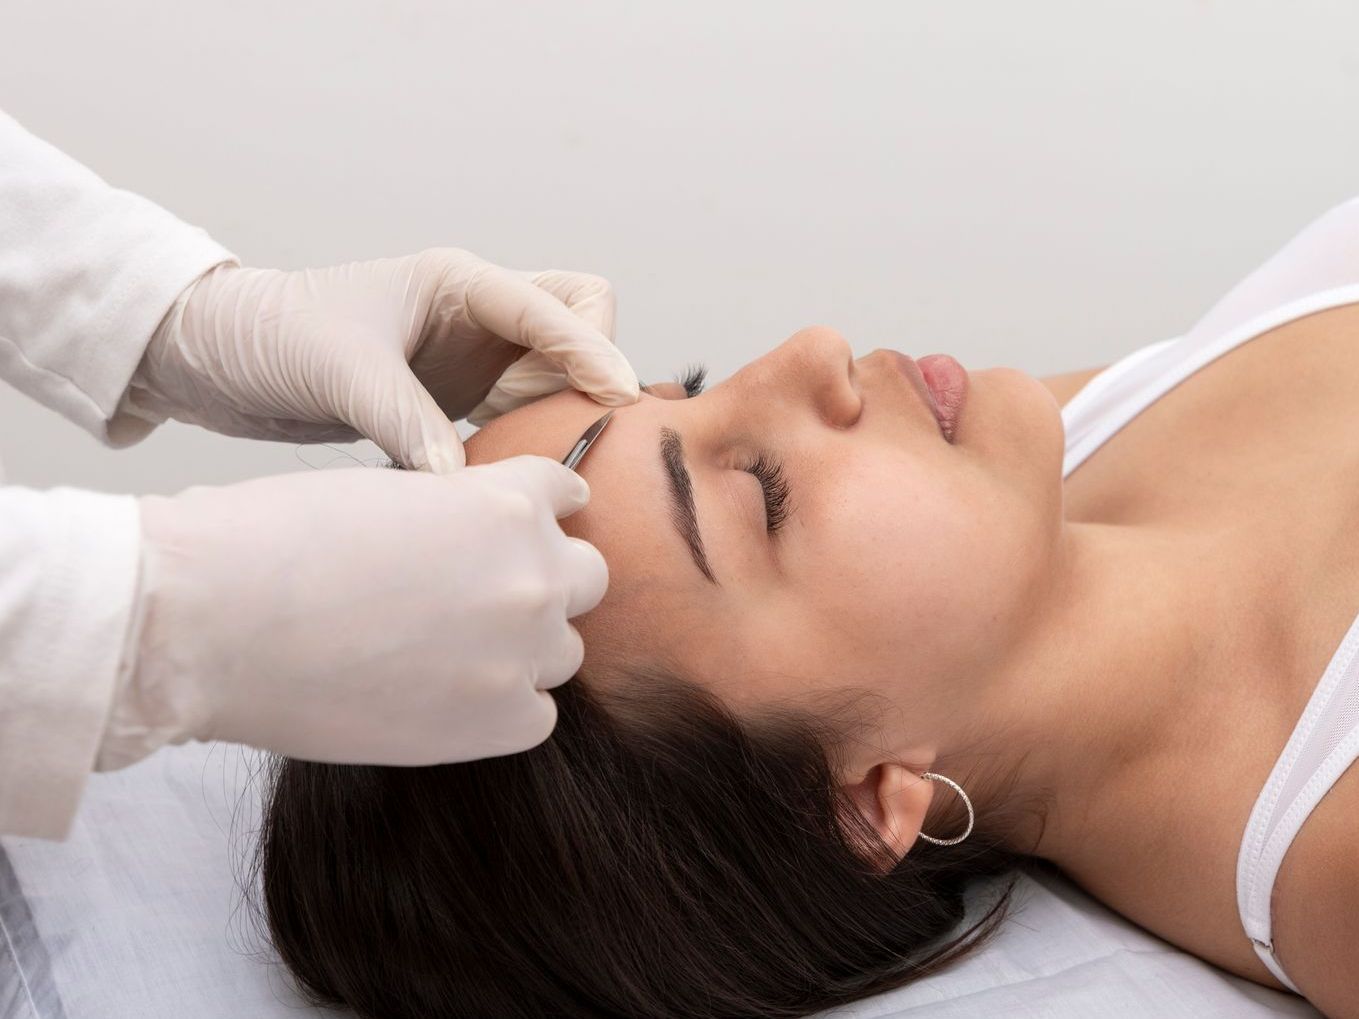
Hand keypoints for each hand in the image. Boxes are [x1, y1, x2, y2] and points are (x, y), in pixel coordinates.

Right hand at [100, 456, 605, 768]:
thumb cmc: (271, 542)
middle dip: (544, 579)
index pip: (564, 494)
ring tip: (452, 657)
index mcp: (506, 500)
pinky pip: (535, 716)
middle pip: (585, 576)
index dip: (540, 510)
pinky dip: (500, 710)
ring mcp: (523, 650)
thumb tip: (472, 536)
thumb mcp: (385, 493)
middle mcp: (533, 571)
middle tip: (490, 599)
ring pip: (562, 651)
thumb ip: (454, 513)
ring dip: (522, 650)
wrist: (214, 620)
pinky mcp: (499, 722)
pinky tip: (444, 701)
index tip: (527, 528)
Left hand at [121, 251, 639, 470]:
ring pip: (558, 377)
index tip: (621, 398)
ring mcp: (472, 358)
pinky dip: (529, 444)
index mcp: (459, 282)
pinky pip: (522, 418)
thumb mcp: (342, 372)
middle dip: (593, 369)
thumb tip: (466, 489)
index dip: (594, 350)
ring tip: (552, 464)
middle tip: (578, 427)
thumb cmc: (272, 337)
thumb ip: (408, 424)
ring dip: (564, 414)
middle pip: (580, 324)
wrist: (218, 359)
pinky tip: (510, 479)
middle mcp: (478, 315)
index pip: (557, 306)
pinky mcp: (458, 399)